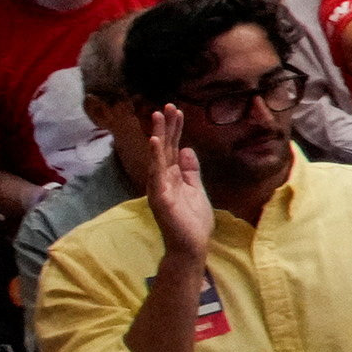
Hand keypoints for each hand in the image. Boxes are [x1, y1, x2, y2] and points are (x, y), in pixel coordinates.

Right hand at [144, 106, 215, 261]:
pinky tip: (155, 144)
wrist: (192, 246)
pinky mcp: (161, 199)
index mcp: (173, 176)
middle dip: (165, 127)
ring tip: (158, 117)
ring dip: (157, 137)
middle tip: (167, 106)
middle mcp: (163, 179)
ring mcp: (160, 188)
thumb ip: (190, 170)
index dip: (174, 130)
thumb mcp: (196, 189)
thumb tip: (186, 149)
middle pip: (164, 149)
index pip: (172, 148)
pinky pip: (156, 176)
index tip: (177, 110)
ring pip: (158, 158)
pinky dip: (155, 159)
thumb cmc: (192, 220)